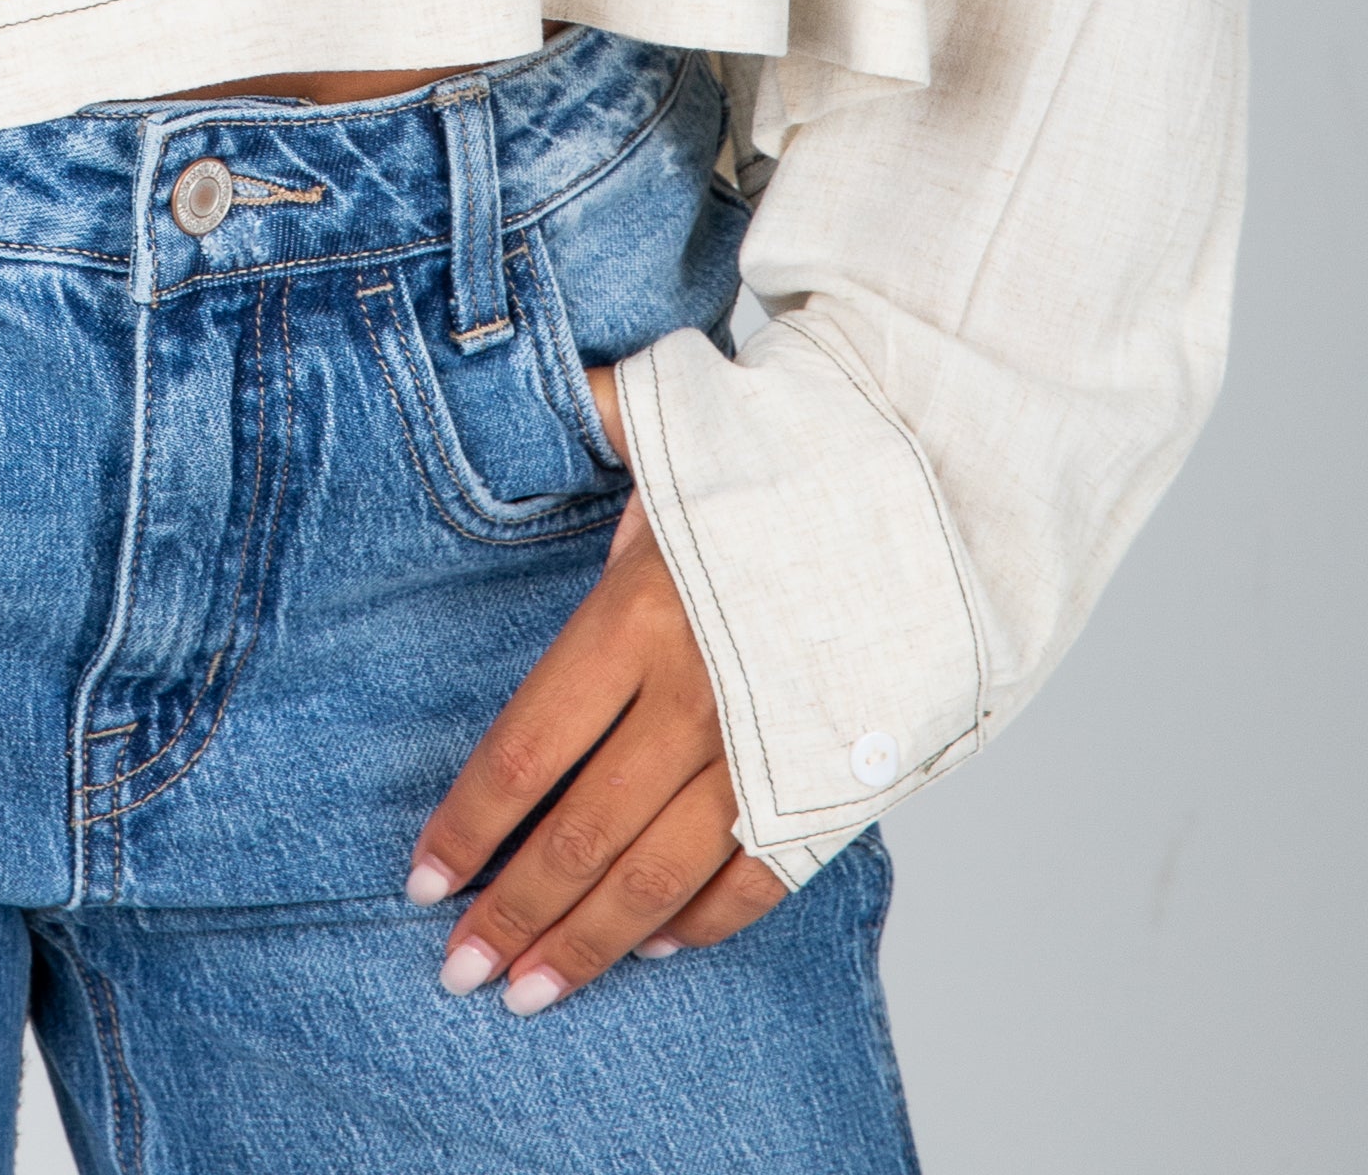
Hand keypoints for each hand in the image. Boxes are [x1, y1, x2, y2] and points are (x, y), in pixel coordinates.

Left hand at [406, 364, 784, 1009]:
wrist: (944, 473)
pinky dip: (701, 925)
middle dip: (514, 914)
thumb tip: (517, 377)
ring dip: (590, 944)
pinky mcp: (833, 780)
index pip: (526, 750)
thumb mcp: (674, 421)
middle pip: (582, 836)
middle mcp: (697, 697)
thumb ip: (593, 416)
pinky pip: (754, 879)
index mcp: (640, 614)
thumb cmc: (792, 441)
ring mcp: (767, 750)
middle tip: (458, 972)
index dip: (469, 825)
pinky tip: (652, 947)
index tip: (424, 878)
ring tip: (532, 989)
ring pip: (659, 879)